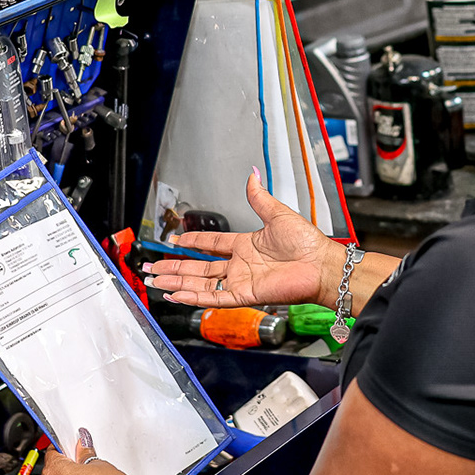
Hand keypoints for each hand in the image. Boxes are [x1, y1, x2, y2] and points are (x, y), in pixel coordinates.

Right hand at [142, 170, 339, 308]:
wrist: (322, 265)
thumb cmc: (308, 243)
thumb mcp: (278, 213)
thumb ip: (259, 197)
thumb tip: (252, 176)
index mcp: (246, 245)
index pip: (212, 244)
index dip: (193, 242)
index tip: (176, 241)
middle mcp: (240, 265)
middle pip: (198, 267)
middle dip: (174, 268)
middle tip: (152, 268)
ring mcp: (241, 281)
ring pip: (200, 283)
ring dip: (176, 282)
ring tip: (155, 281)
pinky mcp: (245, 295)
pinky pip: (214, 298)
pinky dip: (193, 297)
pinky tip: (175, 295)